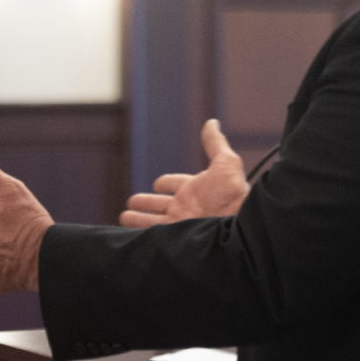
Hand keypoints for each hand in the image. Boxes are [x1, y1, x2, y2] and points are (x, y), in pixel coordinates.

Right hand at [120, 119, 250, 227]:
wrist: (235, 225)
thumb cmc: (233, 194)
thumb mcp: (225, 163)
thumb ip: (215, 144)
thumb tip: (212, 122)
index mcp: (194, 189)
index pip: (175, 184)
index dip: (166, 183)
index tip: (157, 184)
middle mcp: (184, 206)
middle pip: (158, 204)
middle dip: (146, 202)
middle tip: (131, 202)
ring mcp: (178, 223)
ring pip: (150, 220)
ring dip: (137, 218)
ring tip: (124, 217)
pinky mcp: (173, 238)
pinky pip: (150, 234)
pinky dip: (138, 233)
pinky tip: (127, 235)